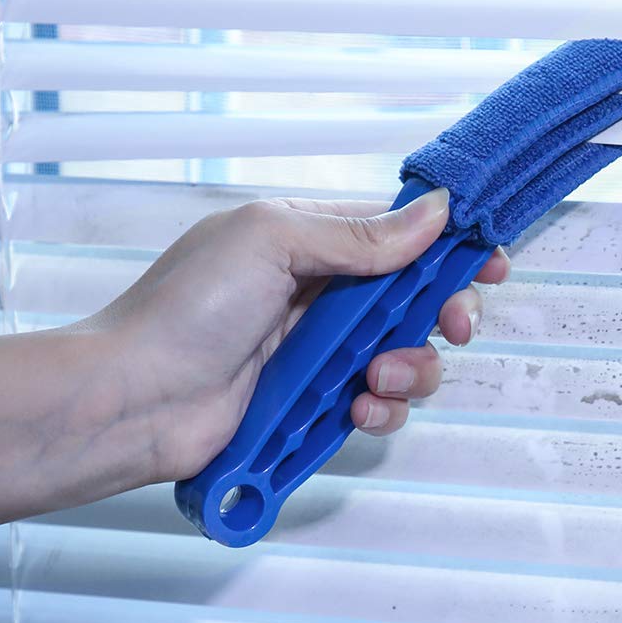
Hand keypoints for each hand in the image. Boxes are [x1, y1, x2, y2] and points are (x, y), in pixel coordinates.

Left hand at [86, 190, 510, 482]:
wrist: (134, 400)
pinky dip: (379, 409)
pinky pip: (375, 405)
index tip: (487, 265)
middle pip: (412, 300)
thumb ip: (359, 235)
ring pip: (403, 357)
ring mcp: (316, 353)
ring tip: (374, 379)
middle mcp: (317, 294)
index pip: (396, 235)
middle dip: (441, 314)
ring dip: (409, 369)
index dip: (447, 250)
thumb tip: (435, 212)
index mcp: (306, 239)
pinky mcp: (313, 405)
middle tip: (454, 326)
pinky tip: (358, 409)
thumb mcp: (272, 241)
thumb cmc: (185, 310)